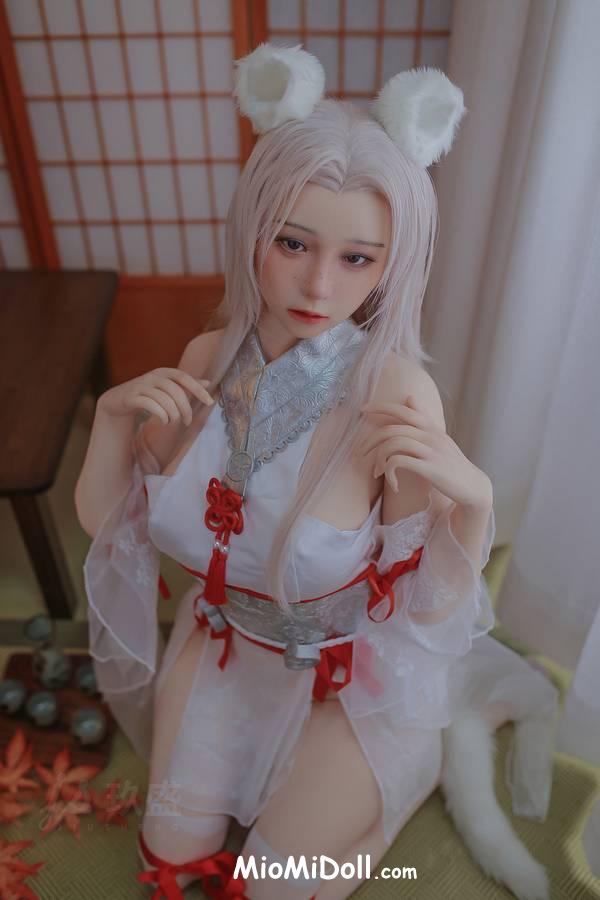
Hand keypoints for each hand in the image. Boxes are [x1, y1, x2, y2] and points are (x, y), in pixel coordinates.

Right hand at [98, 368, 213, 426]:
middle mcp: (153, 376)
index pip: (184, 378)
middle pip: (176, 391)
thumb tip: (208, 382)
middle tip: (188, 422)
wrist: (119, 400)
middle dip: (185, 409)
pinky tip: (164, 422)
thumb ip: (185, 385)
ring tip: (172, 422)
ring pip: (164, 400)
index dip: (197, 389)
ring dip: (172, 415)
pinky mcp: (132, 397)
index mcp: (164, 372)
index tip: (209, 402)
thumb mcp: (167, 387)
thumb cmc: (148, 393)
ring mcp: (141, 385)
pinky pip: (150, 405)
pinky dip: (161, 415)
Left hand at [359, 395, 492, 509]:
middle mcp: (431, 435)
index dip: (381, 406)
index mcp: (431, 427)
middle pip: (392, 428)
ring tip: (376, 473)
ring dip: (378, 459)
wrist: (472, 486)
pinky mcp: (431, 468)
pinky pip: (399, 462)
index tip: (362, 409)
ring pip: (393, 444)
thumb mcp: (438, 438)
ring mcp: (431, 451)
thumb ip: (423, 419)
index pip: (403, 409)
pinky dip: (390, 472)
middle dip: (370, 440)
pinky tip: (393, 484)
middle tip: (359, 453)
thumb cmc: (451, 463)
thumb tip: (409, 397)